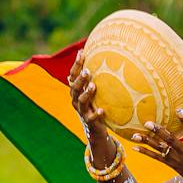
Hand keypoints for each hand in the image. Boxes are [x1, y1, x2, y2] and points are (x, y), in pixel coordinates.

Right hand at [68, 50, 115, 164]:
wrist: (96, 131)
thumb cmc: (96, 106)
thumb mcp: (95, 93)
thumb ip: (98, 79)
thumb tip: (110, 57)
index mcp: (76, 91)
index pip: (73, 75)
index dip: (76, 65)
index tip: (82, 52)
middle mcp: (76, 100)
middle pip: (74, 87)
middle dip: (80, 79)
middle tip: (87, 71)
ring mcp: (82, 112)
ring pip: (81, 101)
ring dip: (87, 93)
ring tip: (93, 86)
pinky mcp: (90, 122)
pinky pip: (92, 118)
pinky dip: (96, 114)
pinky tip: (102, 110)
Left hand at [132, 108, 182, 182]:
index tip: (179, 110)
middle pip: (170, 141)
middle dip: (158, 131)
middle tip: (147, 122)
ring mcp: (176, 160)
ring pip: (160, 149)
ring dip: (147, 142)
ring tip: (134, 135)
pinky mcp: (171, 164)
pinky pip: (156, 158)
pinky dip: (145, 152)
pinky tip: (134, 147)